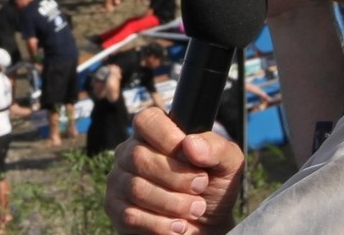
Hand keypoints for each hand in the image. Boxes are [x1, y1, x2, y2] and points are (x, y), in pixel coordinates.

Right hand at [104, 108, 242, 234]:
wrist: (208, 224)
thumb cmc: (215, 186)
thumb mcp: (228, 163)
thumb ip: (216, 148)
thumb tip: (190, 144)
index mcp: (156, 131)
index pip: (147, 120)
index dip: (168, 138)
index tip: (193, 157)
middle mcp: (131, 152)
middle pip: (139, 157)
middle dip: (177, 176)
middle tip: (201, 186)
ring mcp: (119, 180)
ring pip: (136, 188)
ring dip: (173, 203)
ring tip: (196, 208)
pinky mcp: (115, 209)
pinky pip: (130, 215)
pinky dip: (161, 223)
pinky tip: (179, 225)